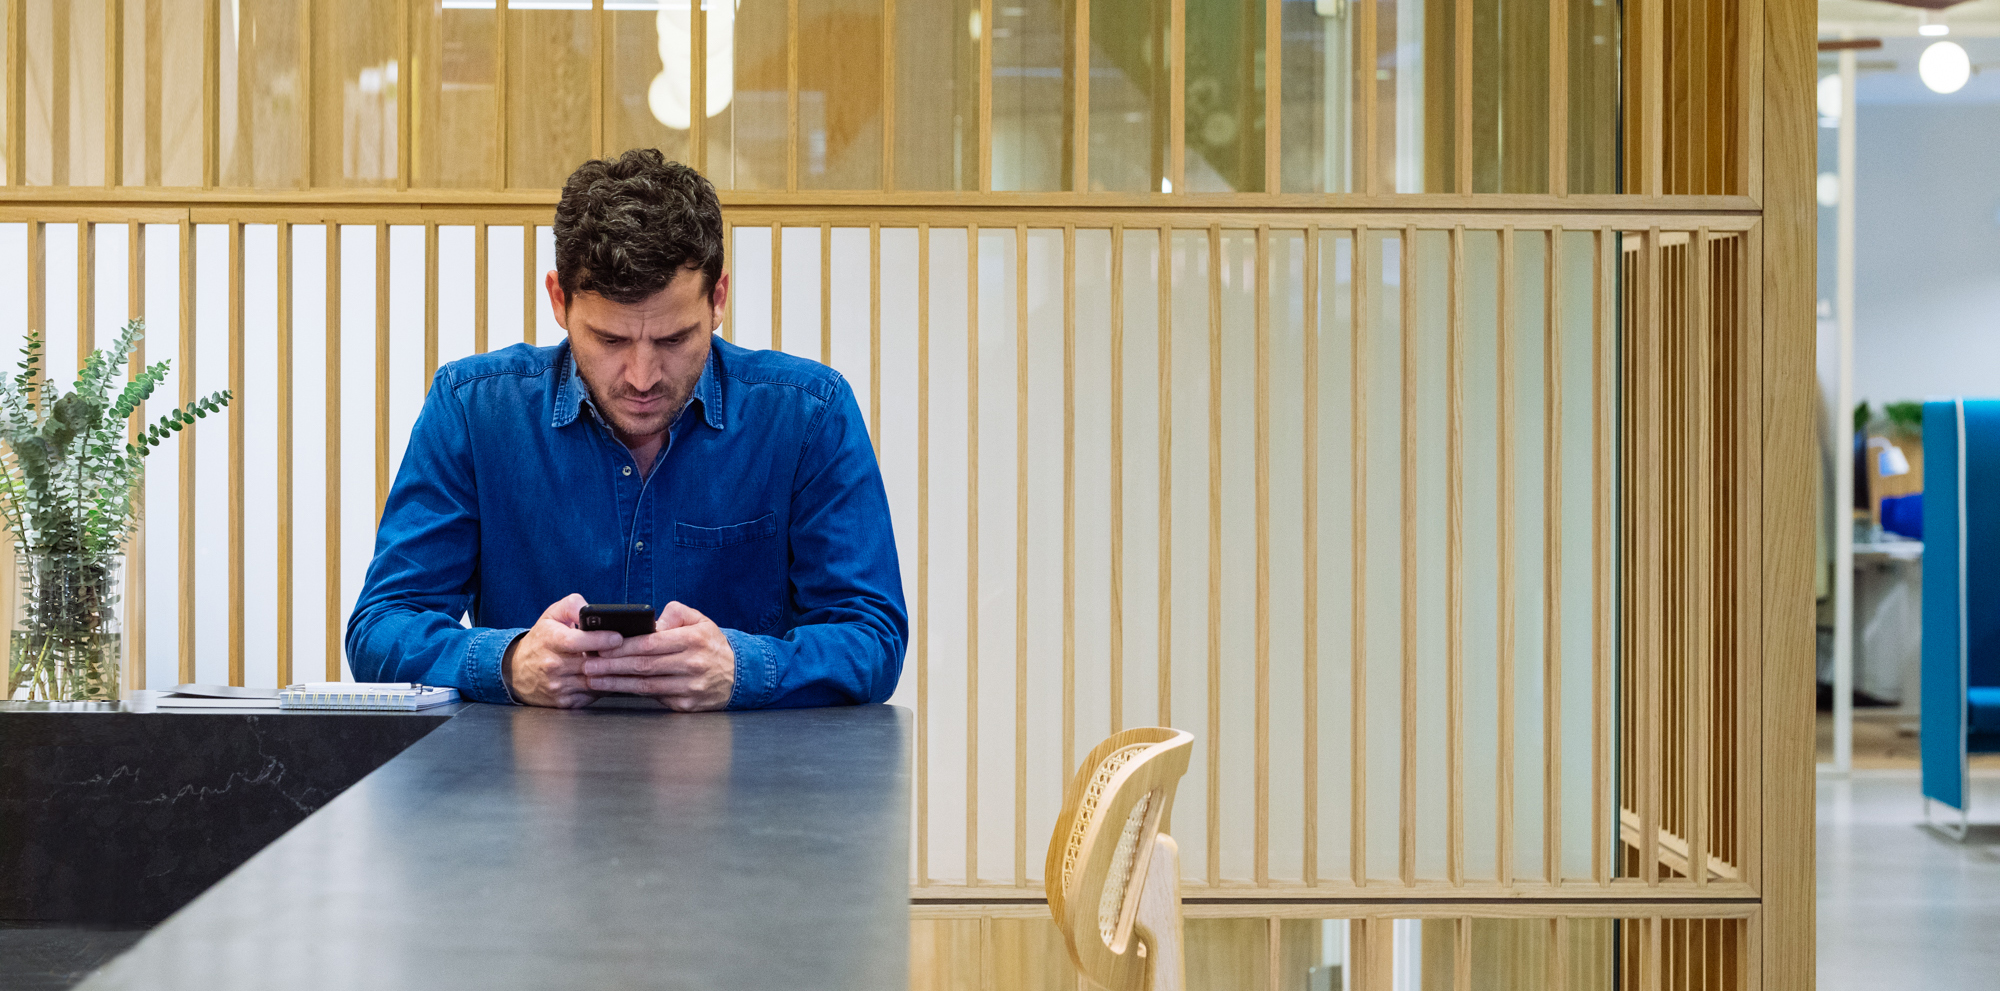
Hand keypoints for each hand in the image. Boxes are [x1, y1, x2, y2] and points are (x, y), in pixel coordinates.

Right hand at [504, 594, 624, 707]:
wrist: (517, 671)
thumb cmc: (541, 639)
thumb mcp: (552, 615)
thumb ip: (572, 606)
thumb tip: (591, 610)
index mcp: (550, 641)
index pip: (577, 641)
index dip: (600, 639)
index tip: (618, 637)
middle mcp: (552, 665)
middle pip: (590, 663)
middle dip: (612, 658)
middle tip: (629, 651)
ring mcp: (558, 686)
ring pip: (595, 681)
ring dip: (611, 673)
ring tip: (623, 663)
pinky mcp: (564, 702)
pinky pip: (593, 695)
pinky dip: (604, 686)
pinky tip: (609, 676)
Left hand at [582, 601, 735, 710]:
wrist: (740, 675)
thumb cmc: (712, 646)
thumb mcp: (701, 621)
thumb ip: (676, 613)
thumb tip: (653, 622)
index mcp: (694, 640)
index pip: (651, 643)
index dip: (623, 646)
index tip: (601, 645)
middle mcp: (692, 664)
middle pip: (644, 666)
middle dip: (612, 665)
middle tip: (588, 664)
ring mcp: (690, 687)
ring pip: (646, 686)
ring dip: (616, 683)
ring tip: (594, 679)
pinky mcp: (687, 705)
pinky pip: (655, 699)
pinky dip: (633, 693)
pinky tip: (616, 689)